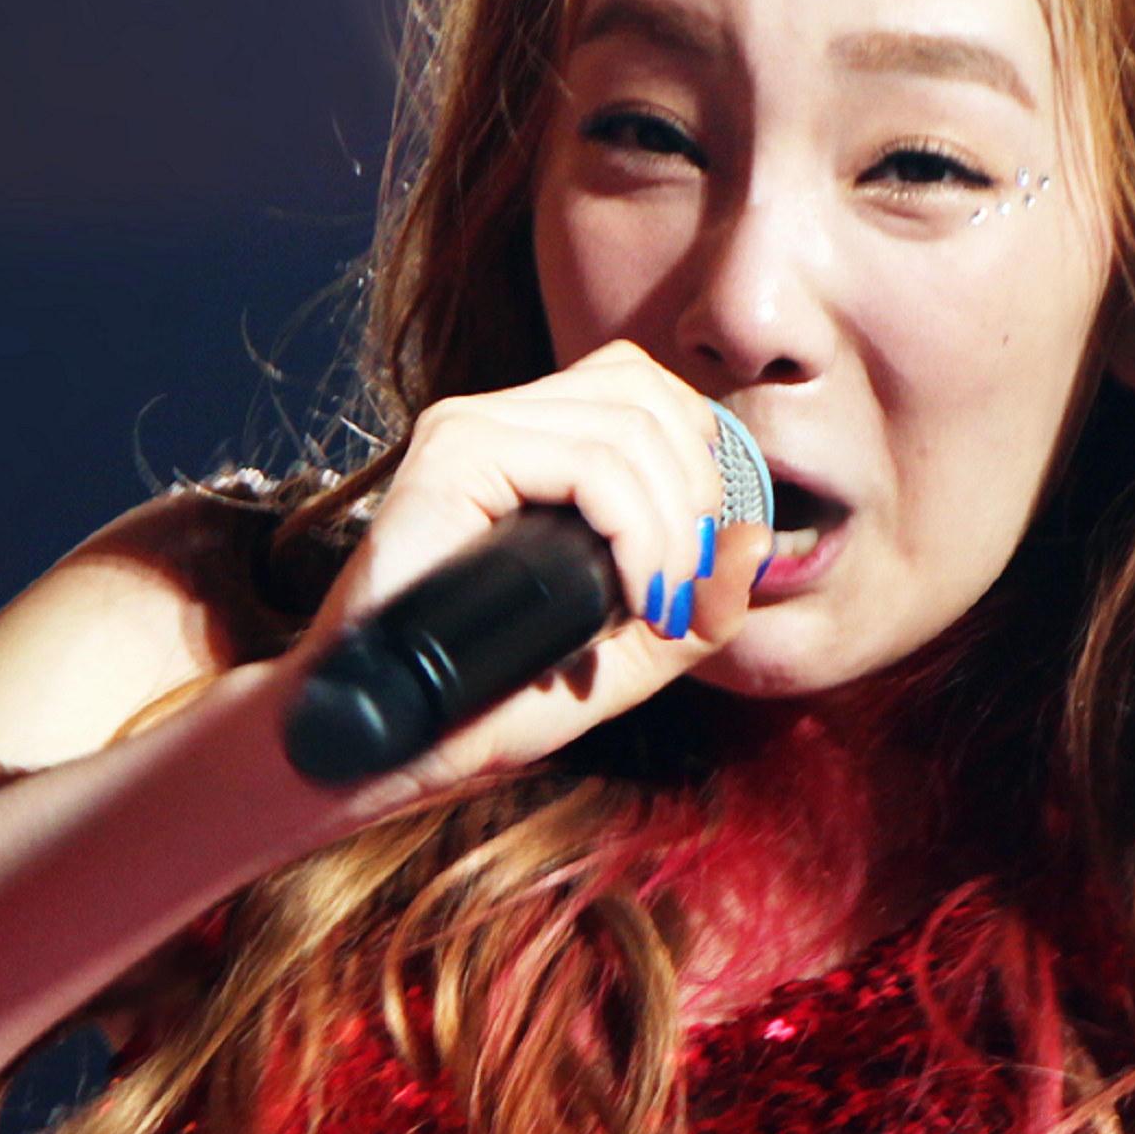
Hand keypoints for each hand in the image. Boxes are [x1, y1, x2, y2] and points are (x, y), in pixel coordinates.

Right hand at [307, 340, 771, 801]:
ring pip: (630, 426)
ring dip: (673, 525)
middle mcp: (495, 419)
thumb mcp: (615, 660)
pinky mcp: (449, 463)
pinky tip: (636, 593)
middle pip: (649, 395)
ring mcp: (466, 432)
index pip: (646, 388)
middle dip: (698, 500)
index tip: (700, 563)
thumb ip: (690, 612)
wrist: (377, 745)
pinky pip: (588, 464)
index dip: (701, 461)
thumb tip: (758, 546)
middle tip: (682, 593)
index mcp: (528, 441)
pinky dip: (638, 530)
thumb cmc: (479, 701)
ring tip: (657, 603)